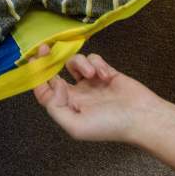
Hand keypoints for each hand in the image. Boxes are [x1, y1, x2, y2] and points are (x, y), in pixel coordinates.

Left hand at [31, 45, 162, 143]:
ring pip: (75, 63)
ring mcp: (92, 83)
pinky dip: (98, 64)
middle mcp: (78, 95)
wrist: (142, 117)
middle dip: (49, 60)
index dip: (37, 77)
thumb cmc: (110, 125)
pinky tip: (106, 75)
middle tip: (46, 48)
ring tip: (92, 74)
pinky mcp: (107, 72)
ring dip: (81, 64)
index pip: (45, 92)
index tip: (32, 61)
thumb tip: (55, 85)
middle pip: (56, 73)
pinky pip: (94, 59)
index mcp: (69, 108)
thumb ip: (57, 108)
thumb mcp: (76, 127)